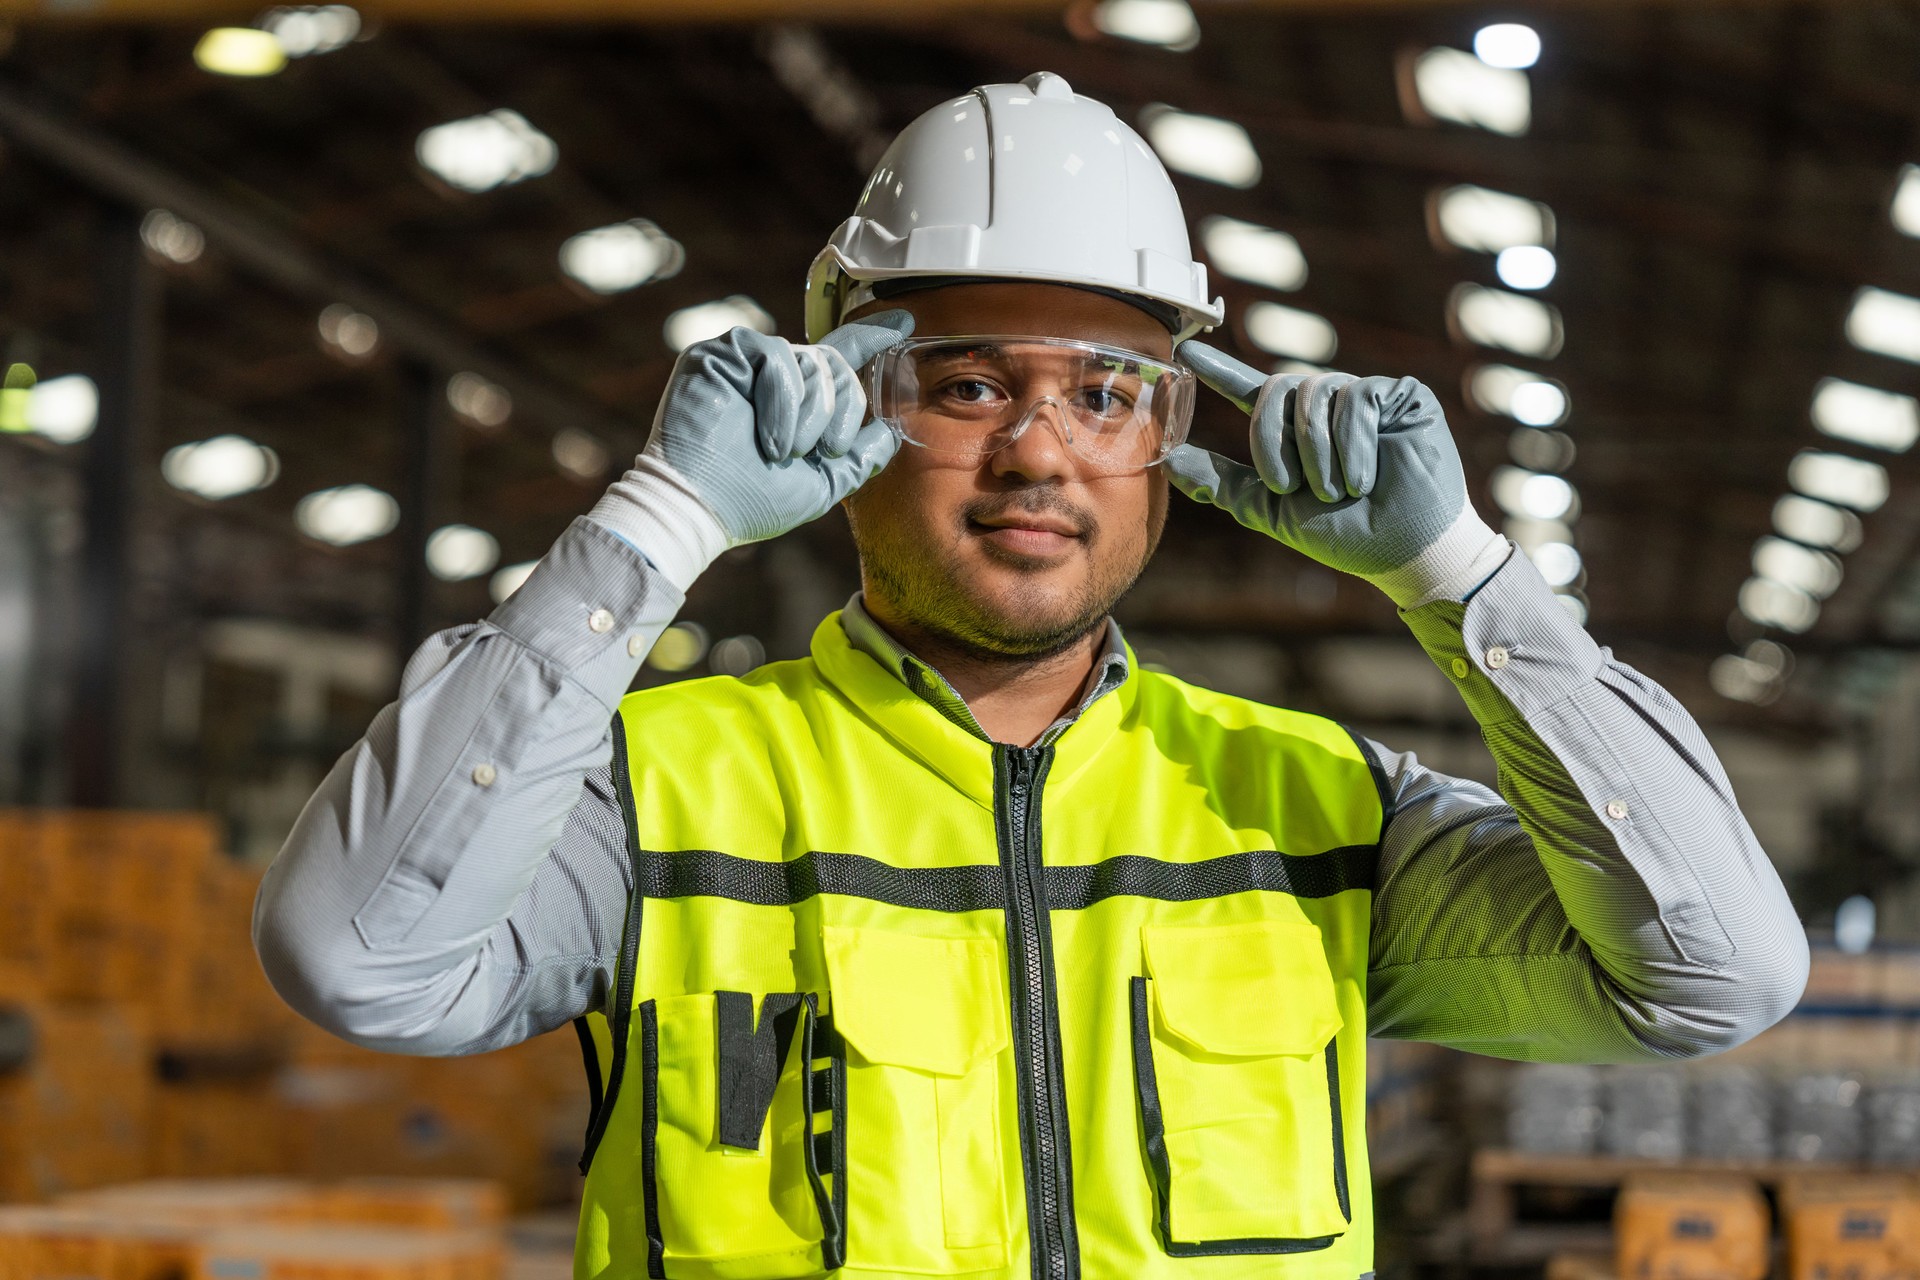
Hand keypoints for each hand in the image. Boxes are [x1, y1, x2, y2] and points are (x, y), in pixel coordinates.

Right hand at [589, 310, 913, 589]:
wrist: (701, 508)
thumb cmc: (751, 503)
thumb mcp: (821, 483)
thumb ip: (858, 457)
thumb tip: (890, 432)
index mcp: (797, 401)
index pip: (840, 357)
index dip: (872, 337)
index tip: (903, 324)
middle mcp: (774, 376)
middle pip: (836, 363)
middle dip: (839, 410)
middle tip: (815, 451)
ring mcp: (746, 362)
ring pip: (811, 360)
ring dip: (807, 415)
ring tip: (781, 451)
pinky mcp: (720, 353)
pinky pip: (776, 354)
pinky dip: (781, 399)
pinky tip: (769, 436)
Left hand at [1162, 342, 1507, 608]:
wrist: (1404, 550)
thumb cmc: (1344, 535)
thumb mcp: (1272, 509)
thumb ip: (1222, 482)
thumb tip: (1167, 461)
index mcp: (1292, 432)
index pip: (1249, 391)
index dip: (1218, 369)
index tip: (1185, 349)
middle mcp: (1324, 407)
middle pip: (1277, 389)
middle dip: (1276, 441)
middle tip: (1296, 488)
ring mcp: (1362, 395)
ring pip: (1315, 393)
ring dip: (1319, 452)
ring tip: (1341, 490)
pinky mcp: (1400, 394)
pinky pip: (1356, 398)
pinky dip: (1354, 444)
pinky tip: (1367, 477)